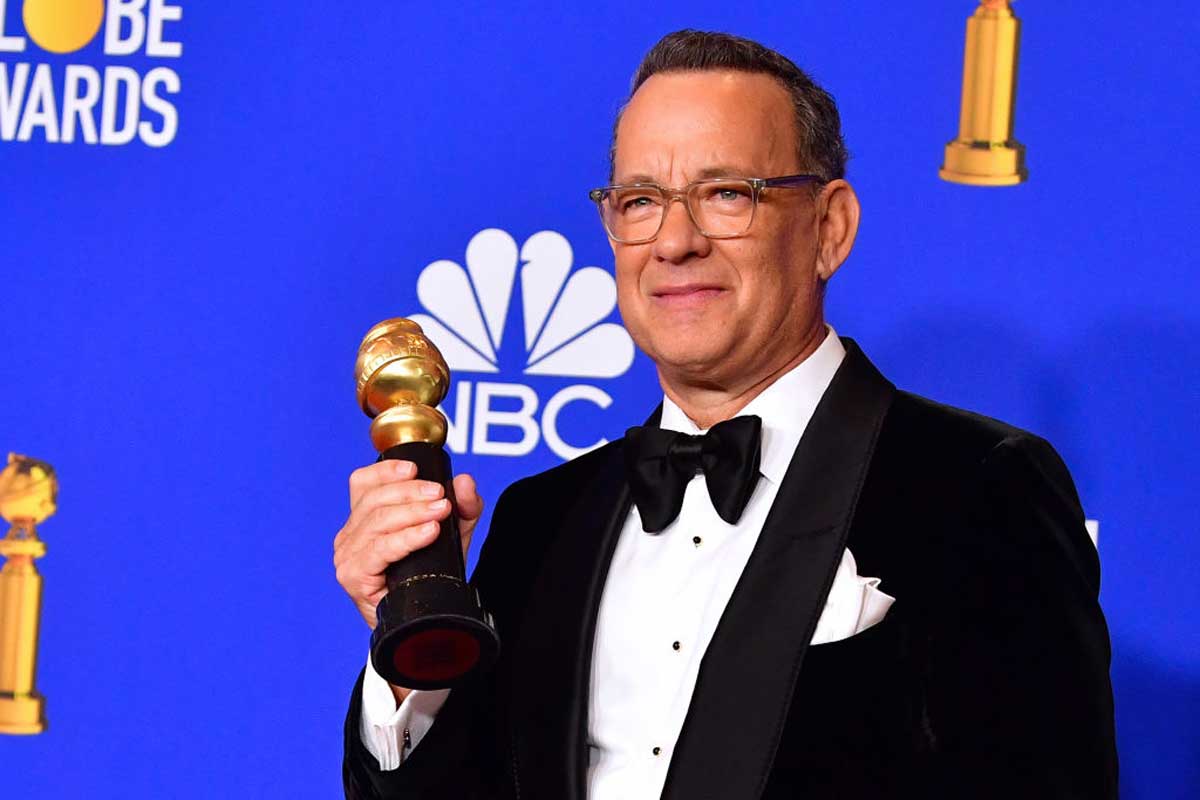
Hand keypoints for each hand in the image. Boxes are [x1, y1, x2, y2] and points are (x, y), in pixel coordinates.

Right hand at [333, 459, 483, 629]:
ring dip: (413, 513)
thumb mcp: (451, 536)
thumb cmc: (427, 577)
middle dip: (410, 492)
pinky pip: (379, 550)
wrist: (422, 623)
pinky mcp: (353, 576)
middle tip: (440, 495)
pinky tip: (428, 533)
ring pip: (377, 522)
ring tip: (440, 511)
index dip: (386, 471)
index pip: (363, 483)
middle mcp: (350, 535)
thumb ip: (463, 508)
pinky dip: (406, 538)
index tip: (415, 468)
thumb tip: (466, 483)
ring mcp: (347, 556)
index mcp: (364, 519)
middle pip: (374, 500)